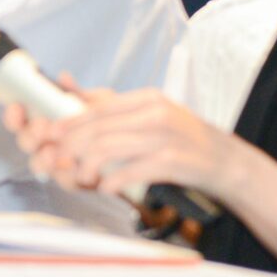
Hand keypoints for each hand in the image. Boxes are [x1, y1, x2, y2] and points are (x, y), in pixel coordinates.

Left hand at [2, 85, 237, 200]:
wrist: (224, 160)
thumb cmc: (181, 137)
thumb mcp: (150, 113)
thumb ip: (113, 105)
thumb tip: (71, 90)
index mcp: (146, 98)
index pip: (99, 107)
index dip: (71, 121)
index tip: (51, 133)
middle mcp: (155, 113)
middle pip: (100, 128)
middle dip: (72, 146)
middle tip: (59, 160)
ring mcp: (164, 137)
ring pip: (110, 148)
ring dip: (89, 166)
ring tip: (82, 177)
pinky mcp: (172, 162)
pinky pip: (131, 170)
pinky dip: (113, 181)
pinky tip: (105, 187)